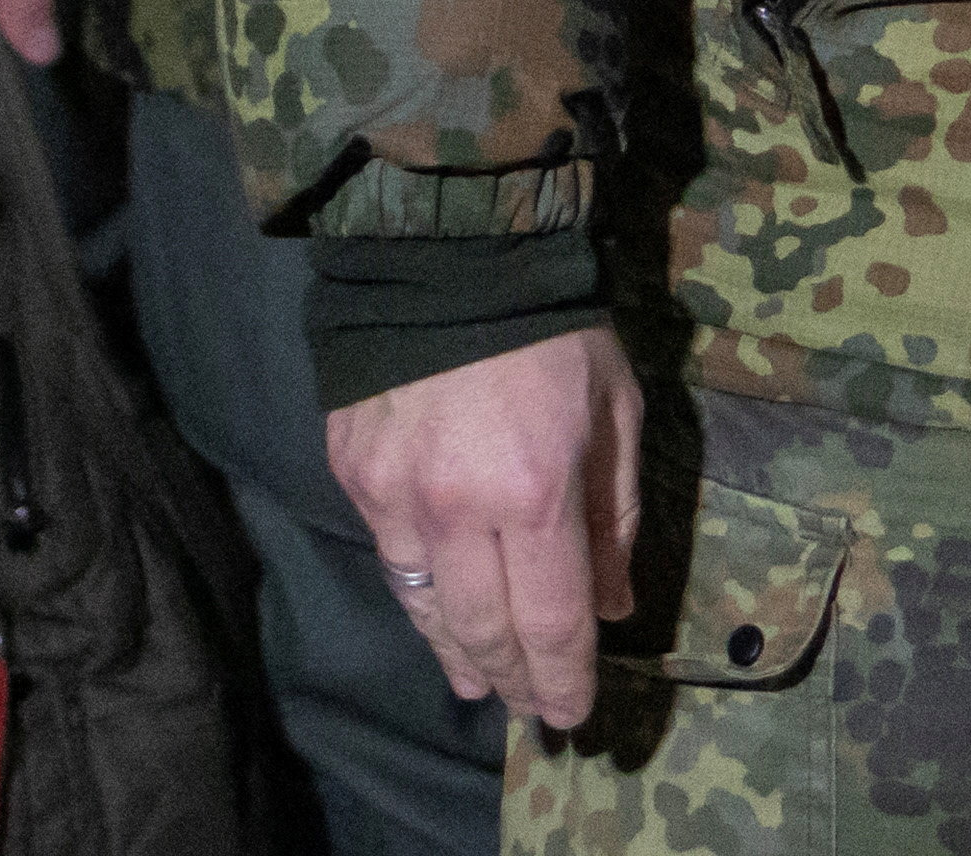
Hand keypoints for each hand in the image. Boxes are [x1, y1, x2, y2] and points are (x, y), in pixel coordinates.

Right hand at [329, 324, 641, 728]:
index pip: (550, 620)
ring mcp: (396, 498)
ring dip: (457, 655)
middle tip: (527, 712)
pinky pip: (392, 562)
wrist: (450, 255)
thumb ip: (616, 517)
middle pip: (484, 630)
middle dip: (510, 680)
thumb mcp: (616, 413)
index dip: (561, 679)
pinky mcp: (353, 477)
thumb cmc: (555, 330)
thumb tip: (612, 607)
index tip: (571, 716)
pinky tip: (434, 617)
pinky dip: (419, 600)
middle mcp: (458, 512)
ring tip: (477, 685)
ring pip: (428, 608)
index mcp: (536, 493)